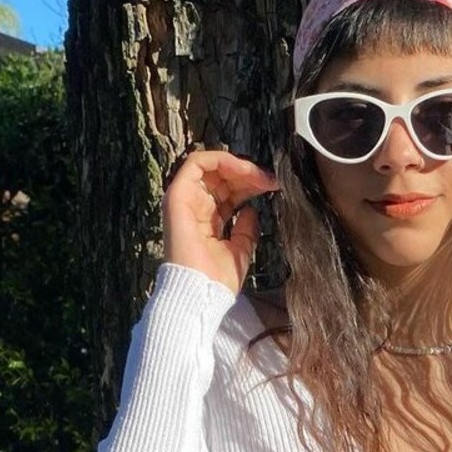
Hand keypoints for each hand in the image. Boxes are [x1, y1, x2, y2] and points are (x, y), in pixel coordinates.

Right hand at [162, 150, 278, 294]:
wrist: (202, 292)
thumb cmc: (217, 280)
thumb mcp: (240, 251)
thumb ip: (246, 230)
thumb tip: (251, 210)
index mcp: (207, 221)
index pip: (228, 193)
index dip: (250, 186)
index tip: (272, 187)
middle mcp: (194, 208)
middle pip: (222, 178)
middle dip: (248, 174)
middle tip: (271, 180)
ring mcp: (184, 200)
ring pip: (211, 167)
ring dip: (238, 166)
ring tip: (261, 176)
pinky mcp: (178, 195)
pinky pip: (196, 163)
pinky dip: (221, 160)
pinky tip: (244, 170)